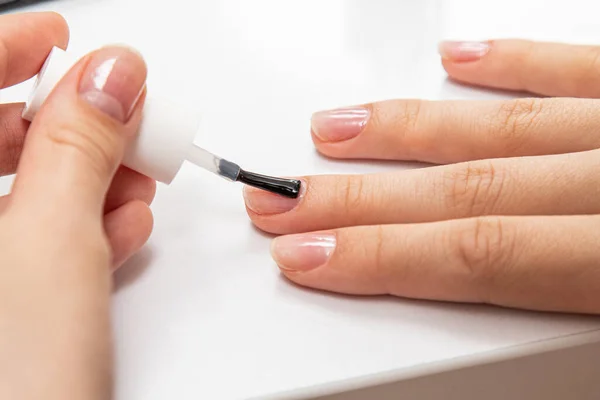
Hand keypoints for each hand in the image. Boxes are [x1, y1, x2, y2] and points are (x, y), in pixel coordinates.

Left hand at [0, 12, 152, 398]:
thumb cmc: (4, 388)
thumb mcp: (48, 248)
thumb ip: (79, 147)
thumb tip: (111, 75)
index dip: (9, 47)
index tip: (64, 35)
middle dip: (68, 125)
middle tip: (126, 114)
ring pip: (19, 195)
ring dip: (85, 179)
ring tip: (137, 178)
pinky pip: (30, 244)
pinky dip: (78, 228)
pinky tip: (118, 227)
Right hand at [244, 39, 599, 314]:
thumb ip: (570, 349)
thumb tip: (499, 360)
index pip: (478, 255)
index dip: (383, 256)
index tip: (309, 257)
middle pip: (466, 191)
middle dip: (361, 200)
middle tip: (286, 202)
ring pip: (504, 128)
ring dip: (408, 130)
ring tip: (333, 131)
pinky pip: (578, 70)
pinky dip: (517, 62)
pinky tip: (463, 57)